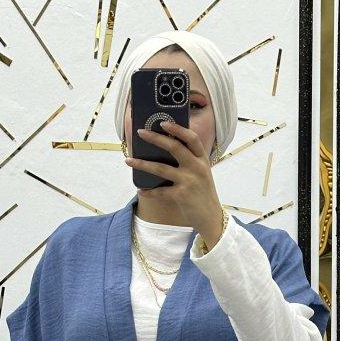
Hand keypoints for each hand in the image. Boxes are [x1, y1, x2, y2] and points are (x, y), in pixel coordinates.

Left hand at [125, 120, 224, 244]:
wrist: (211, 217)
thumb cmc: (203, 193)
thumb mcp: (201, 174)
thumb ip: (189, 161)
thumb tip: (165, 149)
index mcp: (202, 160)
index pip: (192, 138)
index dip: (177, 129)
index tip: (163, 123)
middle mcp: (197, 168)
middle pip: (174, 147)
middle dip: (155, 138)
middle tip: (141, 132)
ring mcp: (189, 181)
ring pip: (161, 168)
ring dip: (142, 164)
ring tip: (128, 160)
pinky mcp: (182, 196)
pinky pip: (160, 191)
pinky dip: (149, 192)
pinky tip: (141, 190)